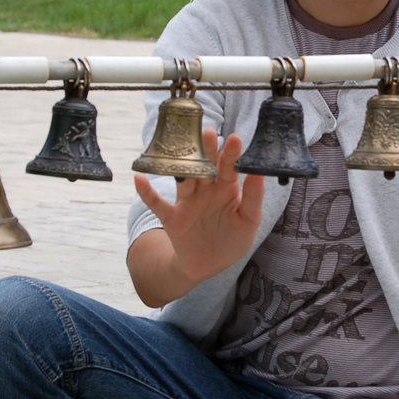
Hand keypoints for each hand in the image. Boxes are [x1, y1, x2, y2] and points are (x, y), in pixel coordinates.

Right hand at [133, 129, 263, 285]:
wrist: (209, 266)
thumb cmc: (233, 239)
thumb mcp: (249, 220)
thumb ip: (253, 198)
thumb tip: (259, 173)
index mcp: (226, 188)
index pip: (229, 167)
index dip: (232, 153)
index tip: (235, 139)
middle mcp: (206, 190)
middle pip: (205, 166)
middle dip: (207, 150)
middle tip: (208, 132)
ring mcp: (187, 202)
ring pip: (183, 179)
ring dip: (181, 166)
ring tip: (178, 149)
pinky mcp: (172, 217)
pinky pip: (157, 203)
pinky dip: (146, 192)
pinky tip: (138, 178)